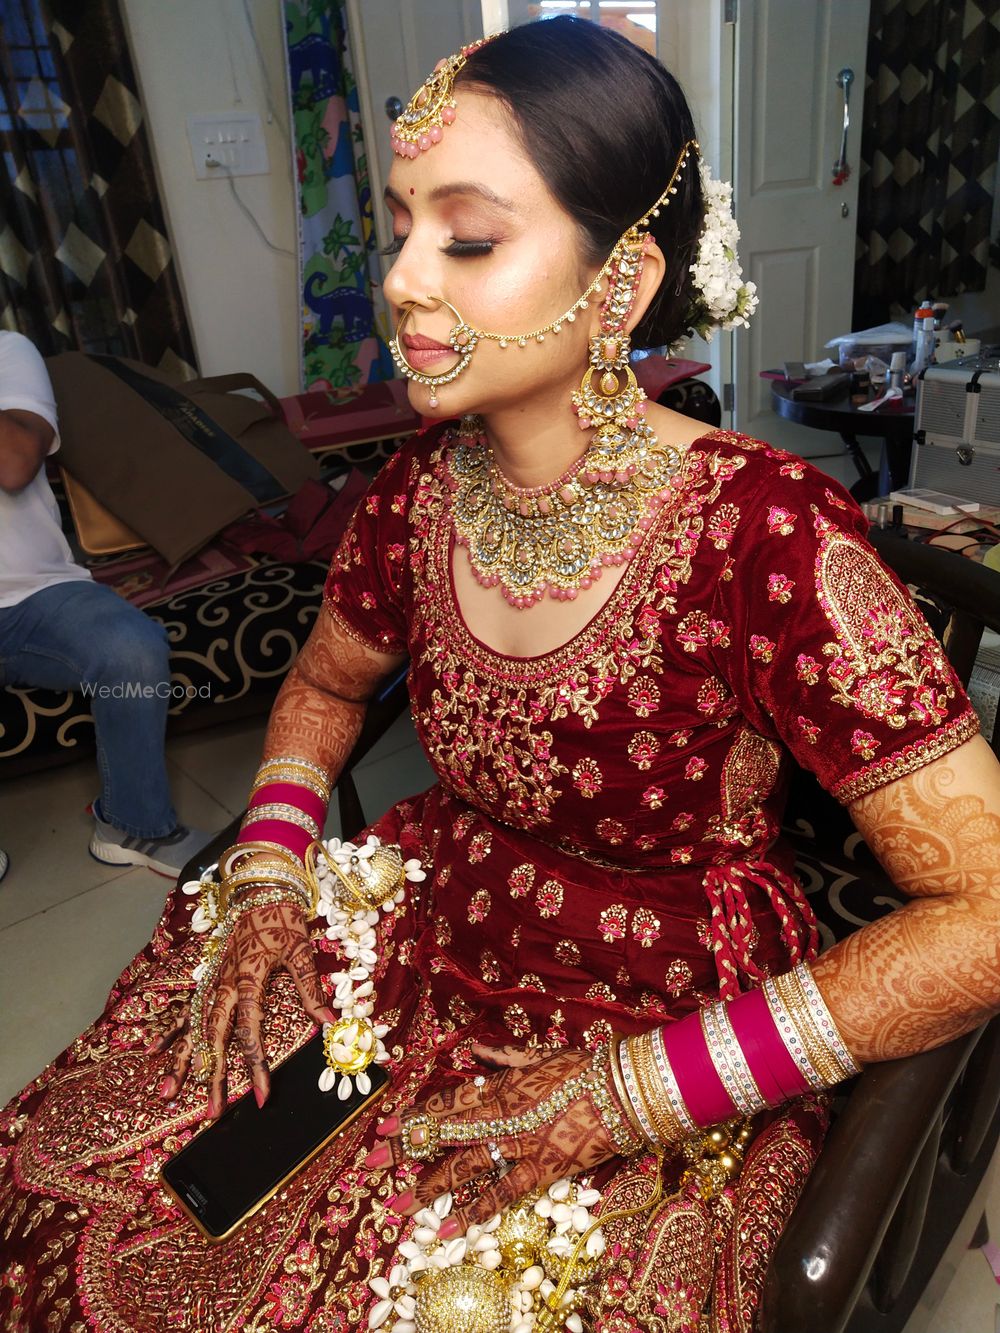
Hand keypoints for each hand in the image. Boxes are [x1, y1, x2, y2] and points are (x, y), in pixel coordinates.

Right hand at [152, 896, 334, 1116]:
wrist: (259, 889)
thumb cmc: (282, 920)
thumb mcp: (301, 951)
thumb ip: (310, 989)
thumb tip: (330, 1023)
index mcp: (248, 980)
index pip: (249, 1031)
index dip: (255, 1064)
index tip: (261, 1095)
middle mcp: (224, 985)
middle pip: (214, 1038)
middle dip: (212, 1076)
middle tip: (211, 1112)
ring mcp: (212, 982)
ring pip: (193, 1027)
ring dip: (182, 1059)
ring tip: (168, 1091)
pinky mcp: (208, 978)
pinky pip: (185, 1008)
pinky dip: (170, 1030)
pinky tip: (153, 1050)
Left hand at [365, 1043, 618, 1235]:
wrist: (623, 1089)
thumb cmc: (583, 1068)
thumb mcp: (538, 1054)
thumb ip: (503, 1055)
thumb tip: (475, 1049)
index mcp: (499, 1086)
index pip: (445, 1102)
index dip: (413, 1115)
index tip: (382, 1126)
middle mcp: (499, 1115)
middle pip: (442, 1134)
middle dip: (403, 1149)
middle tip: (368, 1166)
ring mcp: (518, 1144)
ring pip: (463, 1165)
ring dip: (427, 1185)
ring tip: (397, 1205)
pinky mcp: (540, 1169)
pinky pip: (501, 1191)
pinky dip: (474, 1208)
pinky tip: (448, 1223)